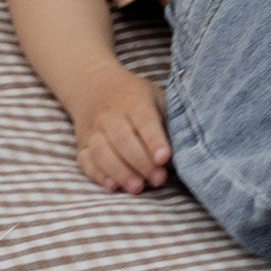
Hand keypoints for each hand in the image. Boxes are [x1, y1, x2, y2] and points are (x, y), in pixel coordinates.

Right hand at [70, 68, 170, 194]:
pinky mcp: (81, 145)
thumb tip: (188, 145)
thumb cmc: (133, 95)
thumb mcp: (154, 96)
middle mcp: (110, 115)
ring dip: (120, 172)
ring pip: (102, 152)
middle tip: (158, 179)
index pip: (144, 120)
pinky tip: (113, 186)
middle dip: (141, 162)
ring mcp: (93, 130)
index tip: (164, 158)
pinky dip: (97, 175)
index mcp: (133, 100)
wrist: (91, 83)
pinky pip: (85, 161)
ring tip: (138, 188)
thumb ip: (167, 118)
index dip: (154, 140)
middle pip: (122, 139)